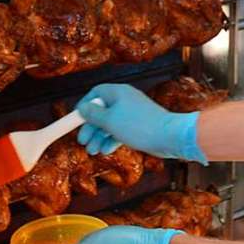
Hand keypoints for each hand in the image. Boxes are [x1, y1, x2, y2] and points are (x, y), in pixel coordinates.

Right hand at [75, 84, 206, 162]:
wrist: (169, 136)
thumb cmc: (138, 125)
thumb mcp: (109, 120)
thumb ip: (93, 114)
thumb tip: (82, 108)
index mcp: (117, 92)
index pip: (95, 93)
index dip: (84, 106)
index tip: (75, 120)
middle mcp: (125, 100)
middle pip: (101, 111)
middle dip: (90, 127)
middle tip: (82, 141)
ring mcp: (133, 113)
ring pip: (110, 123)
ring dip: (99, 137)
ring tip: (92, 151)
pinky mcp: (139, 126)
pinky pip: (120, 131)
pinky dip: (112, 140)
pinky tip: (106, 151)